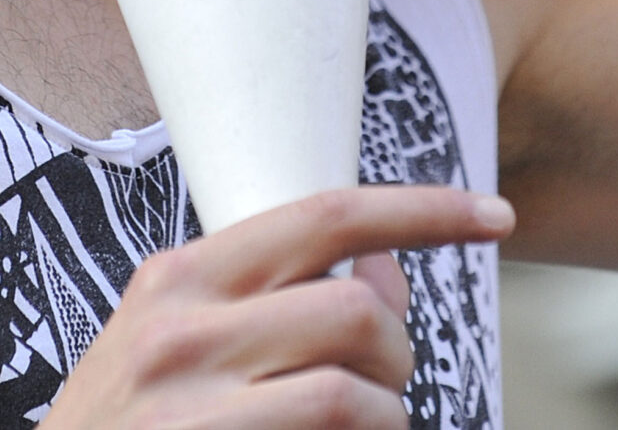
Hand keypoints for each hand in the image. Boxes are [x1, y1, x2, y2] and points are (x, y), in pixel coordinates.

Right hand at [42, 185, 513, 428]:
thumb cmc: (123, 429)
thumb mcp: (176, 343)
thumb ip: (273, 296)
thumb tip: (387, 265)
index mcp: (178, 279)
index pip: (326, 215)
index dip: (425, 209)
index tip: (494, 214)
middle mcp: (180, 333)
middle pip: (357, 310)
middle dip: (396, 353)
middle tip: (380, 387)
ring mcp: (190, 410)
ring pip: (355, 393)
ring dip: (383, 420)